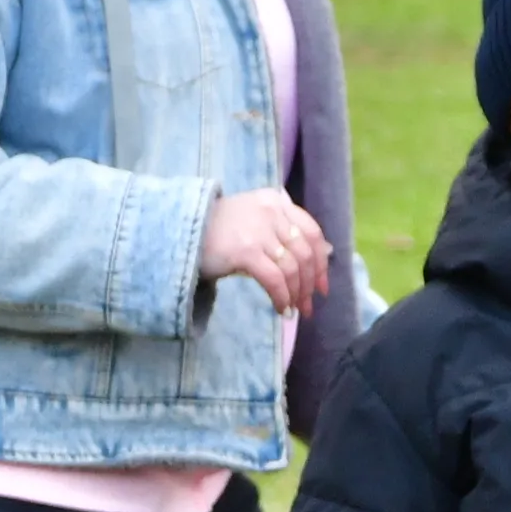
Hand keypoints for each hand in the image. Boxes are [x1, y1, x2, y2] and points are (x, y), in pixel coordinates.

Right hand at [199, 189, 329, 313]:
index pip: (312, 232)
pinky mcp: (246, 250)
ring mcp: (258, 230)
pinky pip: (274, 279)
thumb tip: (328, 252)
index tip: (322, 287)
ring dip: (296, 295)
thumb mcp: (258, 223)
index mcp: (276, 201)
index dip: (321, 263)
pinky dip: (281, 297)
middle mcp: (271, 211)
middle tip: (307, 306)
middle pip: (305, 254)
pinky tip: (280, 308)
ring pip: (292, 268)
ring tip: (293, 310)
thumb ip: (289, 233)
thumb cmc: (220, 231)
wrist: (182, 232)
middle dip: (310, 285)